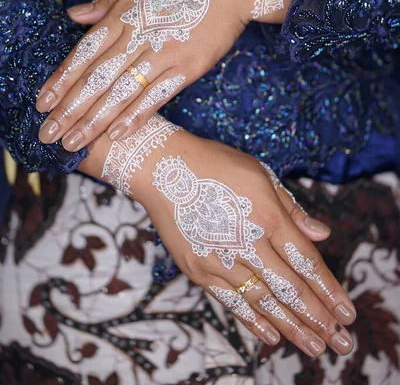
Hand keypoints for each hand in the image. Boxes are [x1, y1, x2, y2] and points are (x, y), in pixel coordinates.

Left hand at [35, 0, 290, 150]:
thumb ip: (106, 0)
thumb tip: (73, 15)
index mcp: (124, 12)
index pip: (84, 52)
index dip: (61, 78)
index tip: (42, 101)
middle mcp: (139, 35)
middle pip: (97, 77)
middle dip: (70, 108)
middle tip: (47, 133)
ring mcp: (164, 52)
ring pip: (122, 91)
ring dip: (95, 119)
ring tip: (73, 143)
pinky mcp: (189, 66)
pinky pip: (158, 95)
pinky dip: (137, 115)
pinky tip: (117, 134)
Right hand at [136, 134, 355, 357]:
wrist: (162, 169)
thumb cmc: (215, 165)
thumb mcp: (260, 175)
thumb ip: (291, 209)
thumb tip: (321, 234)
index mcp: (266, 214)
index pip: (305, 260)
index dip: (328, 289)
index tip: (346, 312)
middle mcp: (245, 241)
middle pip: (288, 287)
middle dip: (317, 317)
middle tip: (339, 343)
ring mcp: (219, 258)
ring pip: (262, 300)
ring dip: (291, 327)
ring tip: (314, 347)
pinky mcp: (197, 268)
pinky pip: (230, 300)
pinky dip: (252, 320)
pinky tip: (272, 336)